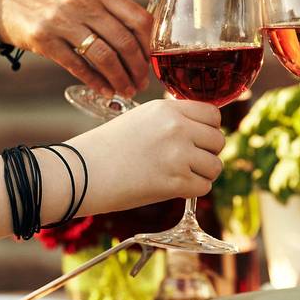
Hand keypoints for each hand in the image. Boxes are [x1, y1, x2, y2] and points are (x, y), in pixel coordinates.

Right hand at [0, 0, 152, 98]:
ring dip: (119, 79)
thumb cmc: (54, 1)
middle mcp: (83, 3)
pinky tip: (105, 90)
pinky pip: (78, 66)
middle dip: (138, 68)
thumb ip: (111, 12)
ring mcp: (63, 21)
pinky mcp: (44, 40)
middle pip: (124, 41)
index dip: (149, 46)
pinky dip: (95, 81)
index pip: (139, 19)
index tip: (152, 63)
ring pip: (104, 56)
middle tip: (141, 84)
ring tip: (126, 91)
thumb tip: (143, 45)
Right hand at [69, 99, 224, 212]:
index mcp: (168, 109)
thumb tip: (202, 133)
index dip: (209, 129)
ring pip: (215, 166)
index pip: (213, 114)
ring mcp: (178, 155)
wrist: (81, 173)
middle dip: (207, 153)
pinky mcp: (175, 182)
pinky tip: (173, 188)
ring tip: (179, 175)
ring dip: (202, 174)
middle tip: (188, 162)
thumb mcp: (141, 119)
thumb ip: (172, 121)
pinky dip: (192, 191)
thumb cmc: (107, 148)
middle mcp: (177, 128)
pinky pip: (203, 187)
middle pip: (218, 140)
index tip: (199, 140)